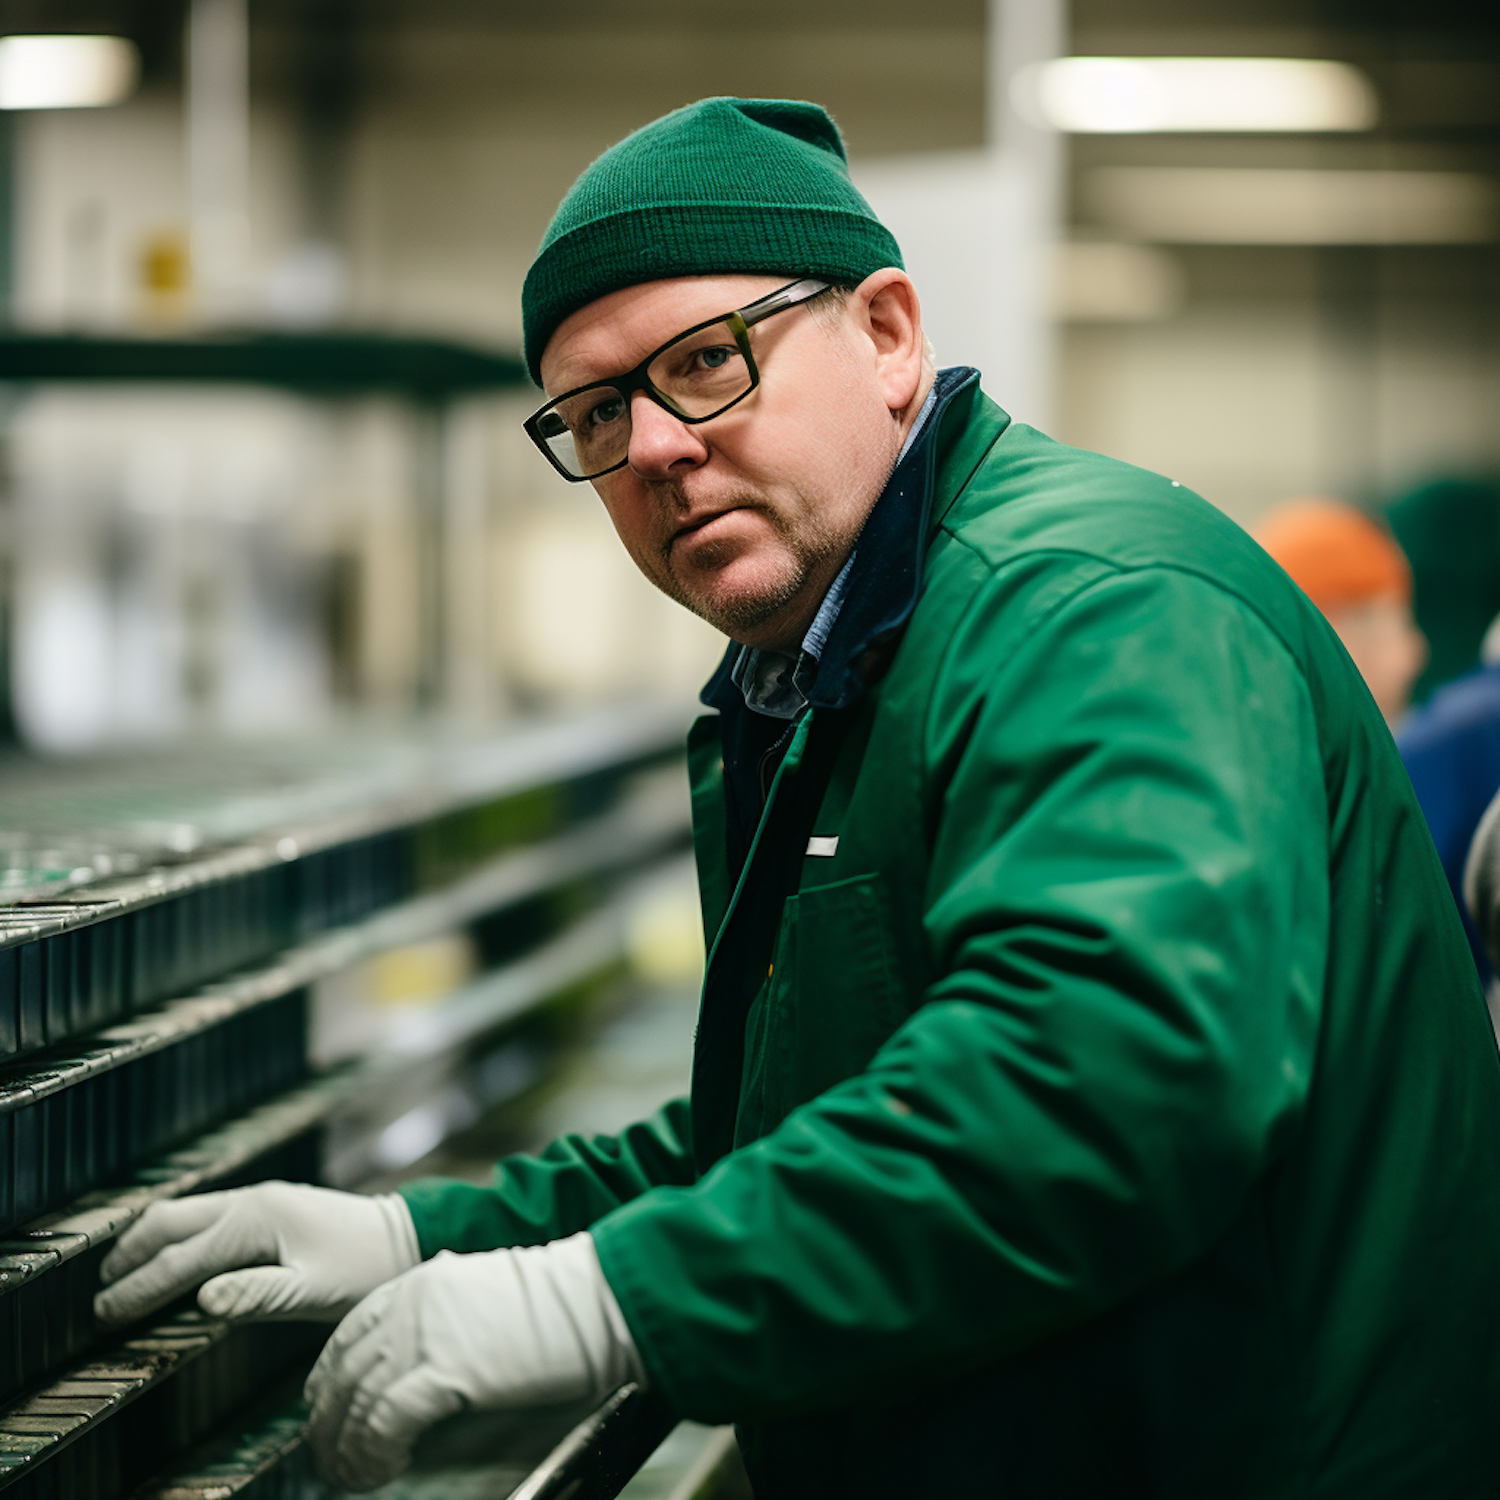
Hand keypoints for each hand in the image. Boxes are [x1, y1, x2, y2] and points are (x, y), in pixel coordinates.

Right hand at [94, 1181, 420, 1325]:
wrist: (405, 1237)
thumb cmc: (365, 1270)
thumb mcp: (315, 1290)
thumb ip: (259, 1295)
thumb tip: (202, 1302)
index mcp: (256, 1221)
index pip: (181, 1258)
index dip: (140, 1288)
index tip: (104, 1314)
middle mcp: (252, 1200)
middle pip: (171, 1220)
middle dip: (131, 1255)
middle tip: (100, 1294)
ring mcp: (260, 1199)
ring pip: (187, 1212)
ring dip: (150, 1241)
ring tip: (122, 1274)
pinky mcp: (270, 1207)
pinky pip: (207, 1215)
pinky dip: (176, 1235)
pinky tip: (172, 1255)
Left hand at [304, 1231, 642, 1492]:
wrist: (591, 1298)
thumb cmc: (554, 1301)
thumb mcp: (480, 1292)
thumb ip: (440, 1316)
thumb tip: (415, 1365)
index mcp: (420, 1283)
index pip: (348, 1333)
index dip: (328, 1379)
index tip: (325, 1409)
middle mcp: (412, 1306)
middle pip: (343, 1372)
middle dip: (328, 1424)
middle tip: (330, 1458)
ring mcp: (425, 1336)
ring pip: (356, 1403)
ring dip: (346, 1449)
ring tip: (353, 1475)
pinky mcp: (446, 1373)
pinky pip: (384, 1424)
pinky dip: (373, 1454)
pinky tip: (382, 1470)